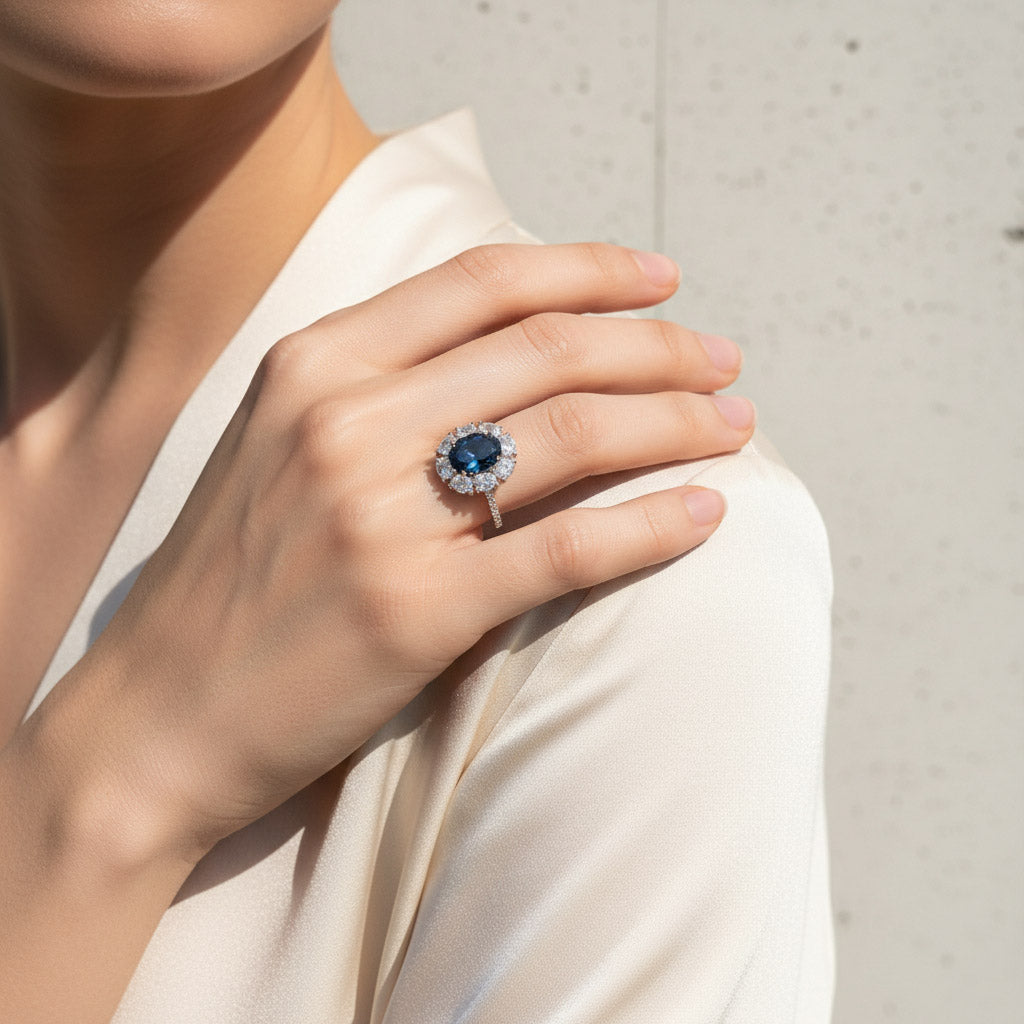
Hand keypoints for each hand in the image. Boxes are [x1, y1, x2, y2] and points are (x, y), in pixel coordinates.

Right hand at [71, 242, 753, 857]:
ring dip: (674, 420)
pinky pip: (565, 550)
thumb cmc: (231, 575)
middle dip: (660, 346)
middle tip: (723, 361)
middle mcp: (348, 421)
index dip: (591, 269)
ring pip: (573, 434)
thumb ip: (379, 383)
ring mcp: (380, 516)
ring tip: (732, 426)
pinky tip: (705, 514)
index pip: (485, 281)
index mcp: (316, 363)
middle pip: (549, 349)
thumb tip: (515, 352)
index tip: (663, 280)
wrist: (158, 711)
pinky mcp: (414, 612)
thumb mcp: (279, 440)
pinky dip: (651, 525)